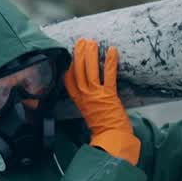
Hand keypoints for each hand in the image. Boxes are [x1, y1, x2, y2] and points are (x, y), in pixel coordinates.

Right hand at [62, 38, 140, 164]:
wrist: (111, 138)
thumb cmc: (104, 129)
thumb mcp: (90, 114)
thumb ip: (88, 103)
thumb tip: (92, 96)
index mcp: (79, 101)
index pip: (69, 81)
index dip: (69, 68)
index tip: (70, 58)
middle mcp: (85, 96)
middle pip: (78, 71)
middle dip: (79, 54)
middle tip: (81, 42)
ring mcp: (96, 94)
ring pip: (90, 70)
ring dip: (90, 54)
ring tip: (91, 42)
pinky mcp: (109, 94)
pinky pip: (109, 74)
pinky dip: (110, 61)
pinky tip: (112, 50)